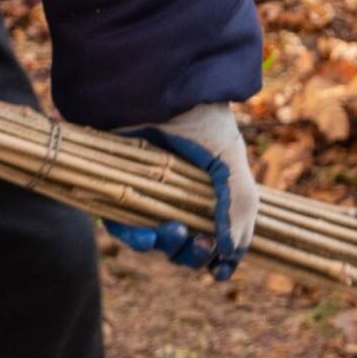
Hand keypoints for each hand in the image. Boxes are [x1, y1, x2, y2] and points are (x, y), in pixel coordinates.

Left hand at [109, 98, 257, 275]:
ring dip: (166, 247)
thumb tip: (233, 255)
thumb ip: (239, 204)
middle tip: (200, 246)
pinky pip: (124, 228)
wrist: (156, 87)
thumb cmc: (198, 117)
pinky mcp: (116, 192)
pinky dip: (135, 238)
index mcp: (210, 183)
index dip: (221, 254)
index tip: (223, 271)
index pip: (217, 229)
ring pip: (156, 240)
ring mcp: (148, 193)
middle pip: (186, 242)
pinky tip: (149, 235)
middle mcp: (178, 191)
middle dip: (193, 253)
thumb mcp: (229, 158)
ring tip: (170, 233)